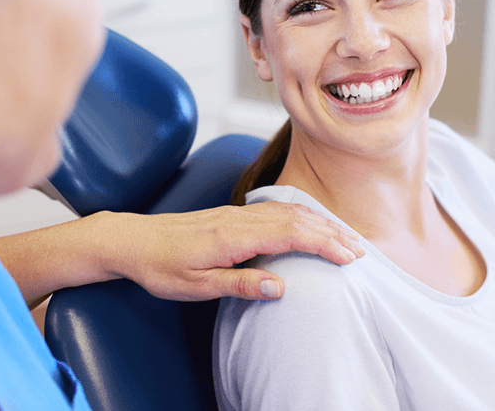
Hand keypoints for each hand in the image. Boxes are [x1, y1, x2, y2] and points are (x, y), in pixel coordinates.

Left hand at [95, 202, 364, 300]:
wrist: (135, 239)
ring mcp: (237, 213)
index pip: (291, 234)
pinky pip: (275, 208)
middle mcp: (239, 219)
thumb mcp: (196, 285)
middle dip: (331, 232)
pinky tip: (309, 221)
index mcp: (233, 236)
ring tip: (344, 236)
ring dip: (319, 221)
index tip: (349, 257)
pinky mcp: (233, 213)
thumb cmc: (162, 267)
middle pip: (296, 218)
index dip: (324, 243)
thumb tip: (281, 286)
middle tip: (359, 250)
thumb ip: (239, 284)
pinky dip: (300, 214)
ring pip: (288, 210)